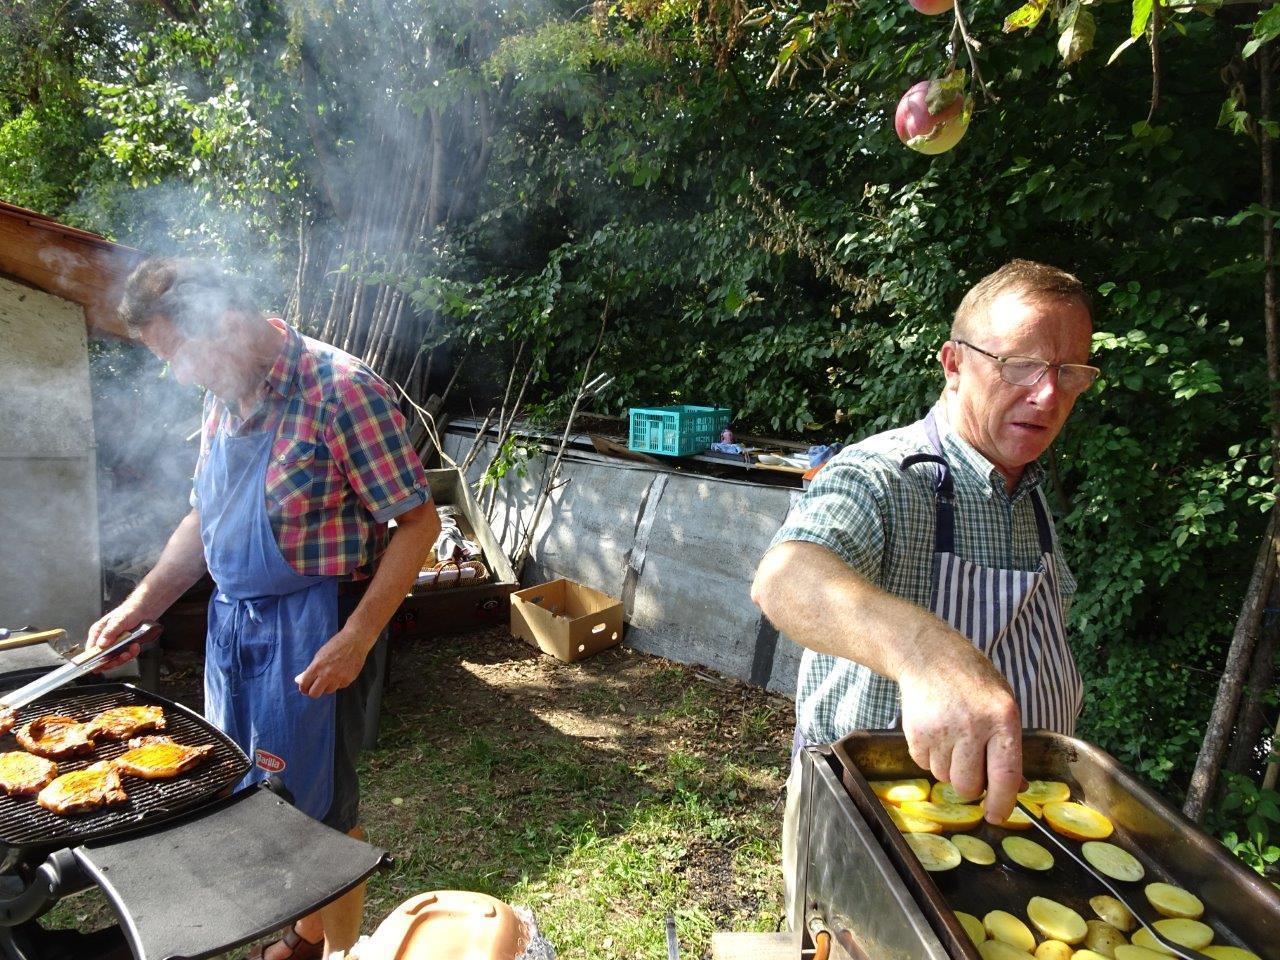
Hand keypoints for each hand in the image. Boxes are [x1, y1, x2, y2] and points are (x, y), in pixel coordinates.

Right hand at [85, 604, 149, 670]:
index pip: (90, 650)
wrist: (145, 610)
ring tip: (131, 649)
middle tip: (123, 655)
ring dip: (124, 657)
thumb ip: (110, 632)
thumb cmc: (129, 611)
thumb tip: (101, 644)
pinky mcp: (124, 647)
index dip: (94, 659)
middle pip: (102, 658)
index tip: (102, 663)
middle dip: (113, 660)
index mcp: (97, 633)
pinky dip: (131, 654)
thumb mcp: (119, 620)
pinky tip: (135, 647)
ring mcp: (114, 644)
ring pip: (114, 659)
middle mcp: (104, 640)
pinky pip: (125, 656)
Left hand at [295, 628, 372, 697]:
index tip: (305, 688)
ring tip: (330, 677)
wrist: (355, 640)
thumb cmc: (336, 645)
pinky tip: (340, 673)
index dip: (303, 688)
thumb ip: (309, 670)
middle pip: (314, 694)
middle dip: (313, 691)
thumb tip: (299, 680)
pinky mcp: (348, 680)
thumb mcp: (319, 656)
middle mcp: (327, 674)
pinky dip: (338, 683)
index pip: (305, 685)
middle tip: (314, 687)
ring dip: (327, 686)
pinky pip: (339, 687)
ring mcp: (338, 678)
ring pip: (328, 691)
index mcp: (317, 666)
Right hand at [897, 660, 1023, 824]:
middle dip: (971, 784)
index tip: (997, 816)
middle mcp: (972, 726)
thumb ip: (1009, 745)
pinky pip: (924, 765)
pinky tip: (936, 734)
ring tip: (952, 741)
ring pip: (945, 778)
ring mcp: (941, 730)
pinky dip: (931, 758)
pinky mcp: (916, 733)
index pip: (1005, 775)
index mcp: (1001, 719)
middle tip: (972, 765)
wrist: (929, 656)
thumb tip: (1015, 787)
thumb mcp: (1002, 705)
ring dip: (950, 769)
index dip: (1002, 802)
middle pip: (968, 785)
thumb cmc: (973, 682)